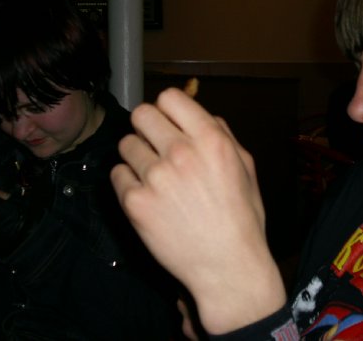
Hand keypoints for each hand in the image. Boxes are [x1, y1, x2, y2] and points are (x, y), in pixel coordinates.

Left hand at [111, 88, 285, 333]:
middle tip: (155, 143)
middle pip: (142, 114)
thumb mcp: (245, 167)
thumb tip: (202, 114)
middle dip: (147, 126)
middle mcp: (180, 153)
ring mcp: (155, 178)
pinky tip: (145, 194)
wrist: (227, 266)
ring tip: (152, 174)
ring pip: (126, 144)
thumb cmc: (241, 217)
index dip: (168, 108)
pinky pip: (117, 174)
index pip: (170, 97)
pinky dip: (127, 181)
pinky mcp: (134, 203)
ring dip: (137, 154)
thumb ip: (223, 134)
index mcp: (210, 140)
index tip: (169, 121)